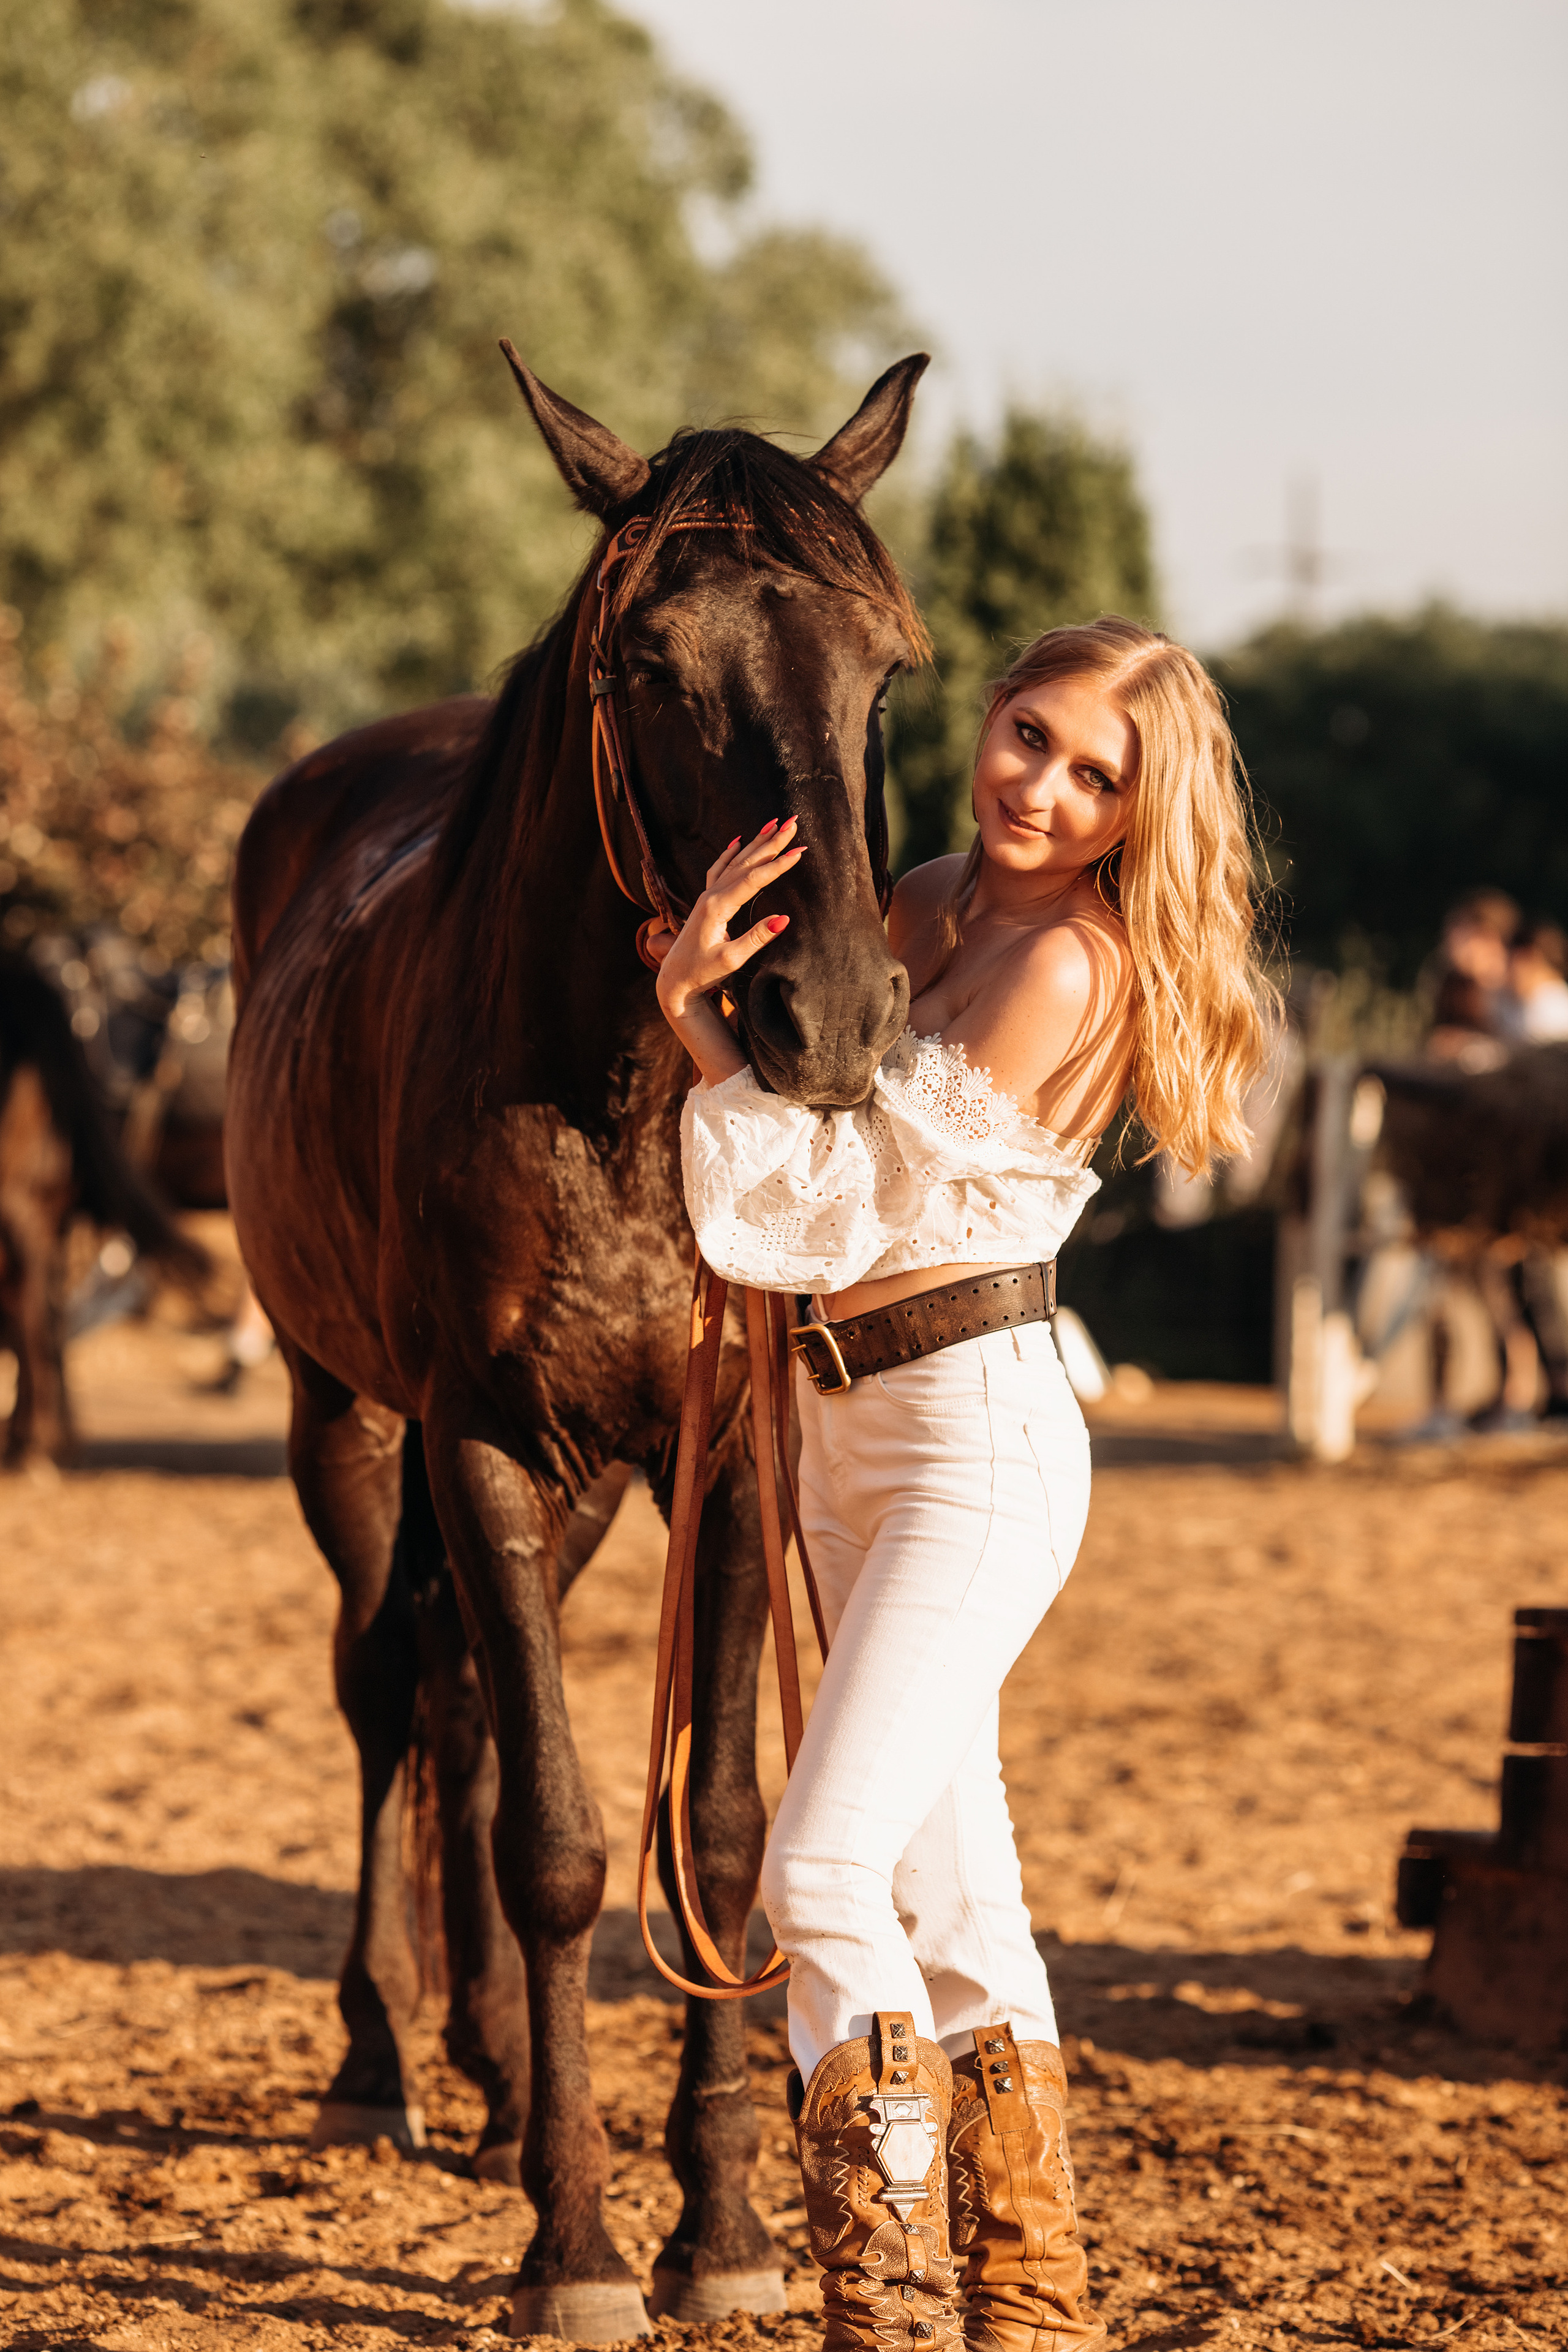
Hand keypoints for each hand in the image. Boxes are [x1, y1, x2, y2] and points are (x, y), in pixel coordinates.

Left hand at [654, 819, 803, 1018]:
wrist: (674, 979)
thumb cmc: (702, 973)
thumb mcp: (732, 960)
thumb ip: (756, 938)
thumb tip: (784, 918)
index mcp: (717, 907)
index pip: (753, 879)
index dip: (778, 865)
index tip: (800, 851)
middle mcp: (711, 896)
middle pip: (746, 862)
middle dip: (771, 842)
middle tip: (792, 822)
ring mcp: (706, 896)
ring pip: (735, 861)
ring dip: (756, 842)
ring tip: (774, 823)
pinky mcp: (705, 901)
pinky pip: (719, 868)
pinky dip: (730, 852)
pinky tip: (738, 840)